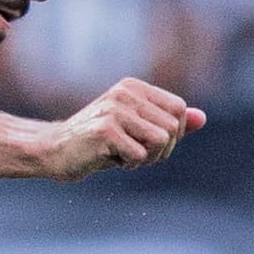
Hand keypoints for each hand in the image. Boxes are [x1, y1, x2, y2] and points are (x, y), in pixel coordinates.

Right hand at [38, 78, 204, 180]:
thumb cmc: (97, 144)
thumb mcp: (135, 131)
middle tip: (134, 154)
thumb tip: (202, 119)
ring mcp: (114, 110)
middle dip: (160, 150)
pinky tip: (109, 159)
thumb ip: (167, 123)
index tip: (149, 144)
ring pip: (161, 141)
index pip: (178, 109)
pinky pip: (140, 155)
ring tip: (123, 156)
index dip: (173, 134)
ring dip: (146, 158)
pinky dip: (129, 165)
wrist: (52, 152)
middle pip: (172, 127)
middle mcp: (125, 93)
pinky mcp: (105, 130)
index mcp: (134, 87)